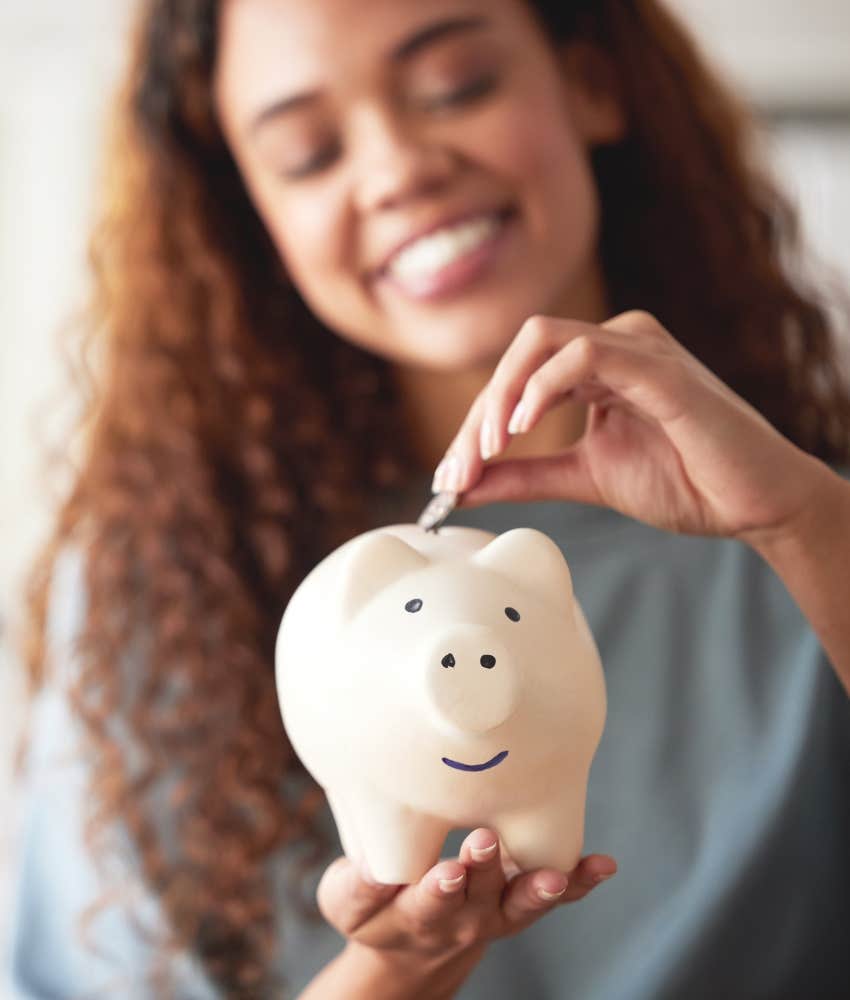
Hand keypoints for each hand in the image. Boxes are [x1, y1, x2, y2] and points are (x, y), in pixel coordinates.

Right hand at [316, 828, 615, 980]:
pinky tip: (603, 864)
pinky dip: (581, 881)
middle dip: (483, 870)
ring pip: (522, 903)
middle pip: (477, 898)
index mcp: (415, 915)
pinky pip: (556, 895)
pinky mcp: (521, 900)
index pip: (426, 904)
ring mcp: (497, 912)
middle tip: (485, 842)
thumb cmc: (376, 904)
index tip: (447, 872)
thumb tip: (372, 866)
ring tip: (558, 875)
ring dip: (538, 887)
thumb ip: (358, 885)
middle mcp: (462, 919)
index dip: (437, 889)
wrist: (411, 943)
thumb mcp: (348, 900)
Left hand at [435, 311, 828, 544]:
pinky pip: (586, 354)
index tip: (450, 478)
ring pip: (541, 342)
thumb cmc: (684, 482)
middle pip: (519, 354)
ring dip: (502, 397)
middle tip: (458, 471)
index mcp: (597, 365)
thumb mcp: (584, 477)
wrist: (752, 505)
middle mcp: (615, 343)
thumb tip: (463, 485)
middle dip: (479, 414)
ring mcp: (639, 349)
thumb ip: (525, 475)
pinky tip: (524, 426)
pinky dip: (544, 386)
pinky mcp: (661, 369)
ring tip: (487, 450)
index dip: (475, 425)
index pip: (517, 377)